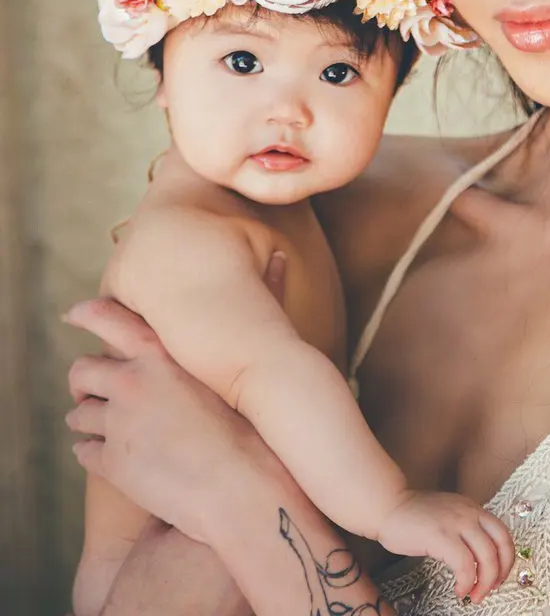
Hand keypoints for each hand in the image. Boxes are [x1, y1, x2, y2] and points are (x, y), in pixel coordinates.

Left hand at [64, 254, 288, 544]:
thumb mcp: (252, 355)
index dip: (88, 314)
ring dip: (88, 418)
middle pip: (82, 370)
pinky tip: (114, 455)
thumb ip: (263, 301)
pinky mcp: (111, 464)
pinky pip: (84, 452)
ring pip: (79, 414)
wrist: (242, 487)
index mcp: (159, 353)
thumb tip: (279, 256)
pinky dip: (93, 452)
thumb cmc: (254, 420)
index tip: (75, 314)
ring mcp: (117, 425)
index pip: (108, 319)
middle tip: (95, 388)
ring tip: (106, 424)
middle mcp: (130, 383)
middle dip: (85, 380)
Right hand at [376, 491, 514, 603]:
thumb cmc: (414, 516)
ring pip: (487, 556)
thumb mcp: (448, 515)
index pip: (503, 533)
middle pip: (501, 544)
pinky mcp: (440, 536)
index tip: (498, 577)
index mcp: (472, 508)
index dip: (506, 559)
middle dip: (500, 573)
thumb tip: (479, 558)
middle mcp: (468, 512)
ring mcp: (455, 522)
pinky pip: (464, 564)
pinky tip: (458, 589)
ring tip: (474, 595)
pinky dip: (466, 581)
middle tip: (489, 589)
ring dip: (485, 582)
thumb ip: (465, 528)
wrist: (388, 506)